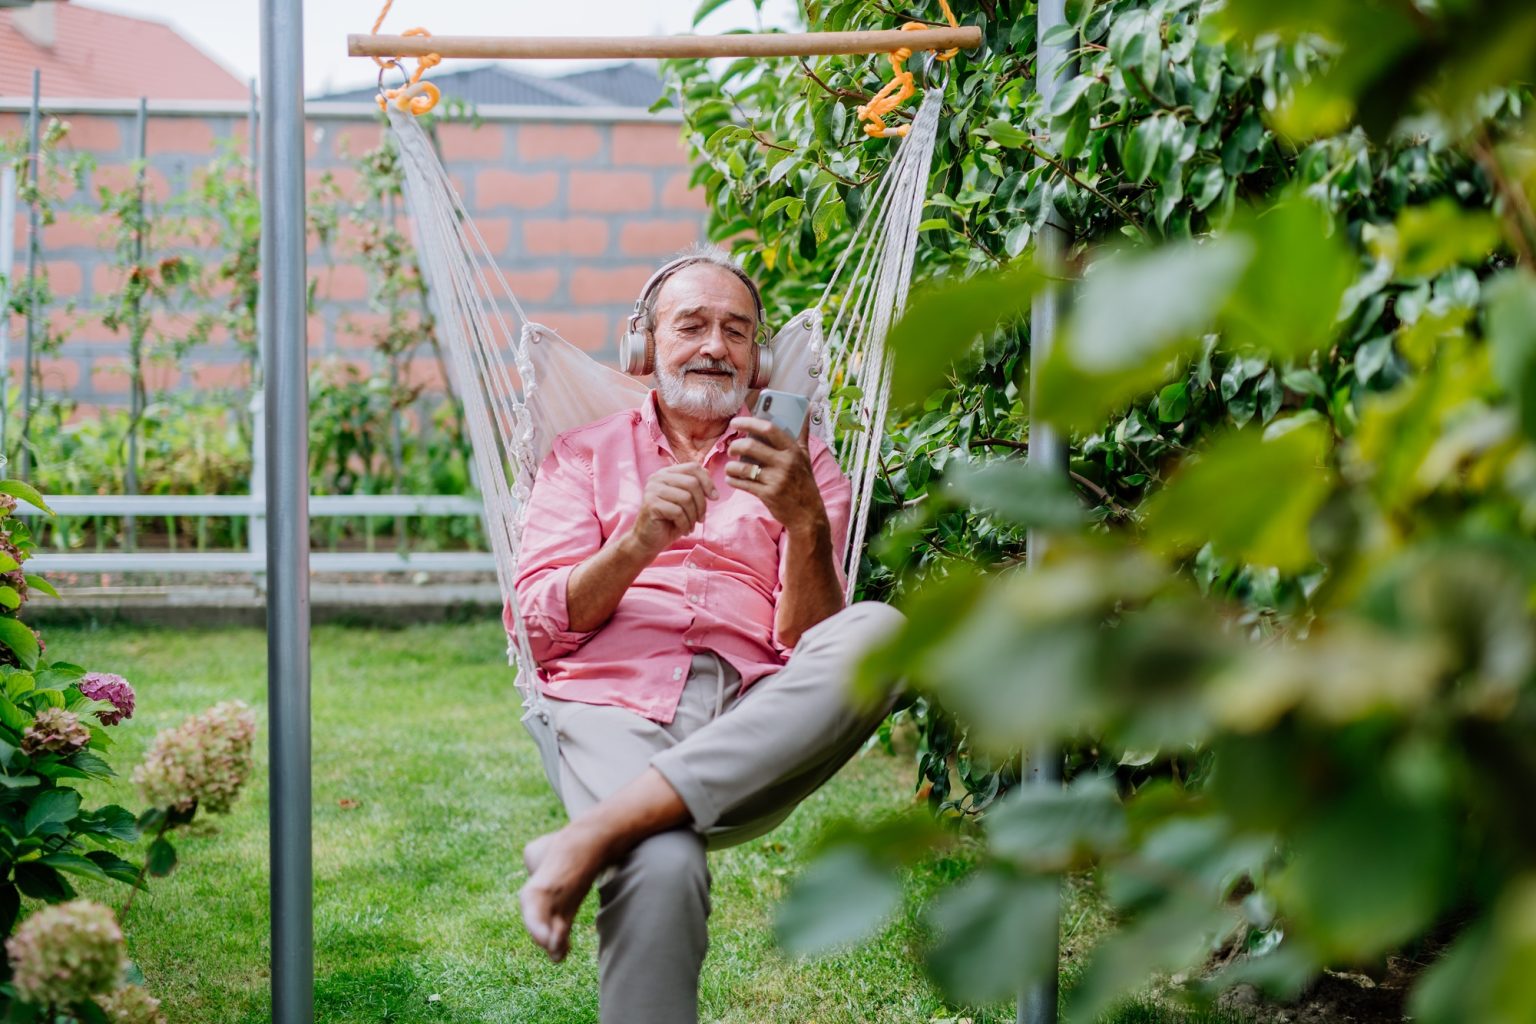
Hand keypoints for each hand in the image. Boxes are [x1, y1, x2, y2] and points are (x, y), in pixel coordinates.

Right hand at [628, 462, 717, 557]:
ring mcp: (652, 490)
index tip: (715, 497)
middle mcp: (657, 477)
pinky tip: (683, 529)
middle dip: (702, 504)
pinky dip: (685, 524)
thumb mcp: (686, 501)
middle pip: (692, 483)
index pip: (693, 467)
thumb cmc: (670, 520)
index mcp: (667, 473)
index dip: (708, 482)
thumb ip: (695, 487)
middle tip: (701, 519)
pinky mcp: (651, 504)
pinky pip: (678, 512)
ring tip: (691, 525)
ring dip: (693, 516)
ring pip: (686, 498)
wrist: (649, 540)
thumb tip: (710, 479)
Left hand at [724, 416, 827, 534]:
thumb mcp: (805, 456)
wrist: (808, 513)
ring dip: (731, 466)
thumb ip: (802, 433)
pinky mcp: (768, 495)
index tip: (736, 422)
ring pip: (743, 467)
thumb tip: (808, 407)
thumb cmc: (804, 481)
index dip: (749, 423)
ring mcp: (776, 480)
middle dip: (735, 446)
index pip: (769, 429)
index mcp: (793, 450)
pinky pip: (743, 484)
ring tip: (731, 467)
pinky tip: (731, 478)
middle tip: (732, 449)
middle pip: (751, 447)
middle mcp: (785, 463)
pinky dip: (733, 480)